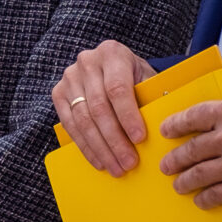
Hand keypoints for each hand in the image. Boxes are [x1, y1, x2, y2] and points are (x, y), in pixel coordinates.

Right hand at [52, 41, 153, 175]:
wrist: (112, 66)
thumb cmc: (136, 77)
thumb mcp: (148, 78)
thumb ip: (152, 97)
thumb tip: (163, 127)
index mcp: (112, 53)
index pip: (117, 89)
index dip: (128, 116)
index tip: (140, 139)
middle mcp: (87, 62)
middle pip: (98, 107)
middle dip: (114, 139)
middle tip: (129, 163)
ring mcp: (69, 78)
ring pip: (83, 119)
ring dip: (100, 148)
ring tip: (116, 168)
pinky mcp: (58, 93)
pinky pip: (70, 125)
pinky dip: (85, 146)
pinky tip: (99, 161)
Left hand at [159, 98, 221, 208]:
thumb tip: (215, 119)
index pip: (191, 117)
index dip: (175, 125)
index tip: (166, 132)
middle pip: (189, 150)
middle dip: (174, 160)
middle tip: (167, 165)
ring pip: (197, 175)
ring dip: (184, 182)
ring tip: (179, 185)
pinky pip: (214, 196)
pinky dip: (204, 199)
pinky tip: (202, 200)